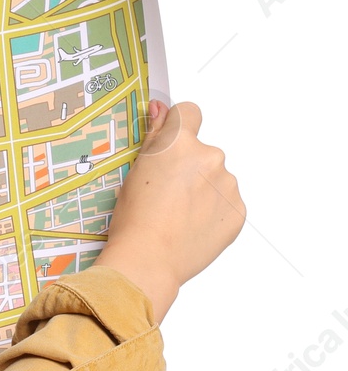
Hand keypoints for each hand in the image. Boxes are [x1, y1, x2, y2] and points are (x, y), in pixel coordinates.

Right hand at [93, 100, 243, 323]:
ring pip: (216, 179)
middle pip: (203, 152)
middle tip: (166, 196)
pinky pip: (226, 204)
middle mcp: (209, 157)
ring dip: (203, 192)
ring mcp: (228, 184)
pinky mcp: (238, 210)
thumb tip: (161, 108)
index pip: (189, 112)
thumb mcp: (133, 173)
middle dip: (189, 169)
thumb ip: (155, 138)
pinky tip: (191, 228)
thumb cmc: (133, 220)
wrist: (148, 261)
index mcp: (179, 143)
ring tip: (177, 217)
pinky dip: (213, 213)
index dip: (179, 127)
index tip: (171, 145)